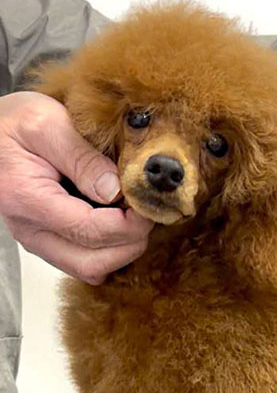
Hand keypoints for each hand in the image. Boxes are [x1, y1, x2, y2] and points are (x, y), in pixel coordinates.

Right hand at [0, 92, 152, 283]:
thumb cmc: (12, 123)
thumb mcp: (46, 122)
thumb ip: (82, 157)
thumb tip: (116, 191)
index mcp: (28, 200)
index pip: (91, 232)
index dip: (129, 225)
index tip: (148, 206)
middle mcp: (31, 231)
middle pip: (93, 264)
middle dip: (130, 244)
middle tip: (146, 214)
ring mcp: (38, 241)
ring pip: (90, 270)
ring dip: (121, 251)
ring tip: (133, 217)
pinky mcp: (48, 243)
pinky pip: (85, 263)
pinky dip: (109, 251)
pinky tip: (118, 223)